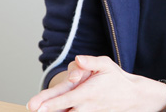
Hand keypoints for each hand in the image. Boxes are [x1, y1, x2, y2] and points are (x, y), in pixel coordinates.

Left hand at [27, 55, 165, 111]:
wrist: (132, 97)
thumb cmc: (116, 79)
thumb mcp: (106, 64)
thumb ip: (91, 61)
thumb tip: (78, 59)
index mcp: (88, 92)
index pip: (66, 99)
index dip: (51, 104)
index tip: (38, 107)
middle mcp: (85, 106)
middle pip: (62, 110)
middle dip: (47, 110)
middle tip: (33, 108)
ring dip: (54, 111)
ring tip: (39, 108)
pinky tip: (52, 110)